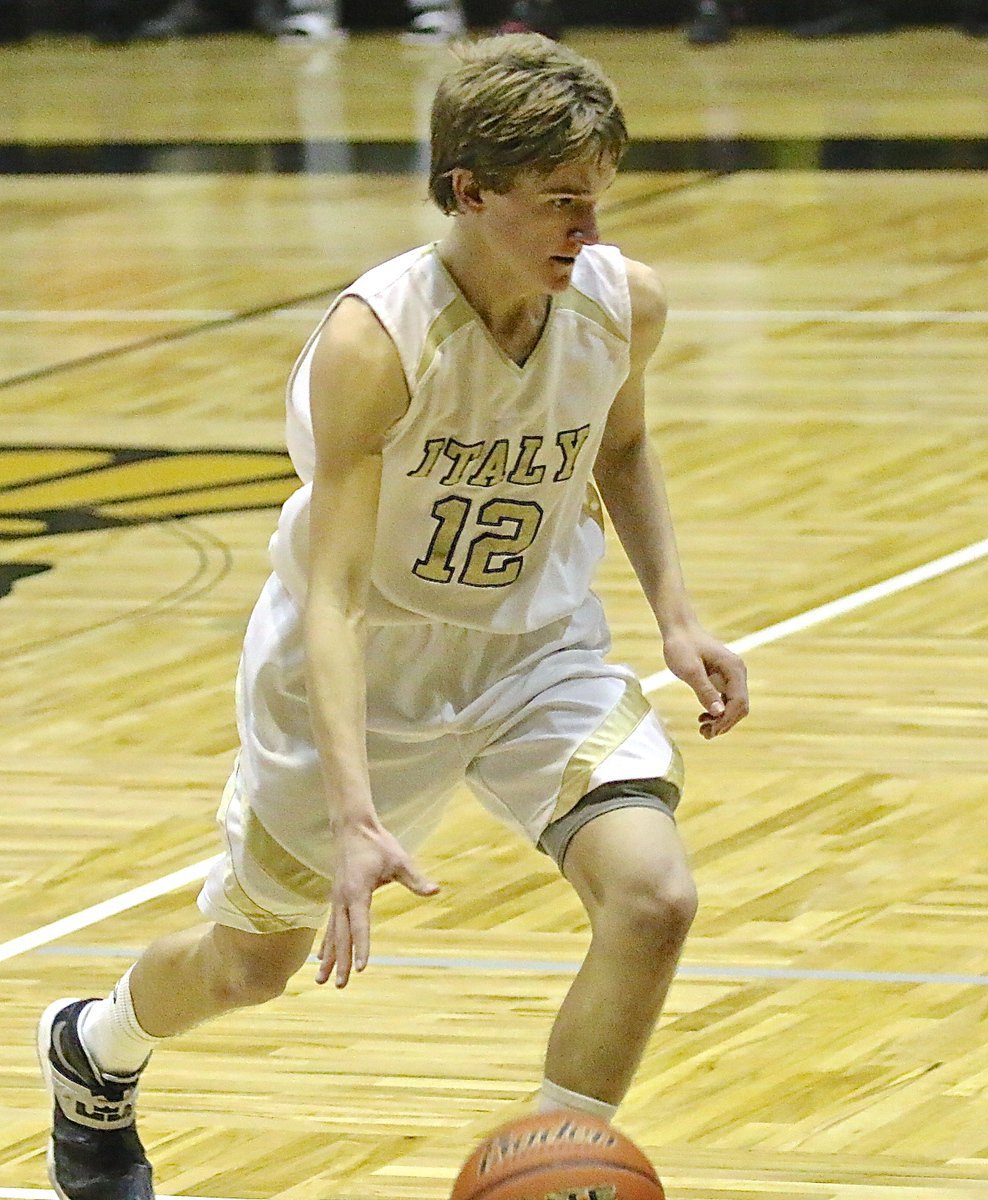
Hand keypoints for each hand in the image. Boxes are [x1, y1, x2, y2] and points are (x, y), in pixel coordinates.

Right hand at [317, 818, 438, 988]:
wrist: (352, 828)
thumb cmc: (378, 844)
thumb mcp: (400, 860)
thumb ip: (416, 879)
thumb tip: (436, 891)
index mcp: (357, 891)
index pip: (360, 926)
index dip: (362, 947)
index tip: (362, 968)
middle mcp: (342, 899)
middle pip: (341, 936)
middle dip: (341, 961)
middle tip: (341, 985)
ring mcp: (336, 899)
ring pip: (331, 934)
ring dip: (327, 957)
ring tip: (320, 980)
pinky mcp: (336, 898)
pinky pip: (329, 926)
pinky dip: (325, 943)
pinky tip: (321, 958)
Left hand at [662, 625, 748, 738]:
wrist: (678, 629)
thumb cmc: (682, 646)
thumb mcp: (690, 670)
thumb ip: (705, 691)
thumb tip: (719, 713)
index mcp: (734, 669)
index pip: (739, 702)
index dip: (726, 720)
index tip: (710, 730)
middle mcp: (737, 673)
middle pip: (740, 707)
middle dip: (725, 723)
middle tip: (704, 733)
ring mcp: (731, 676)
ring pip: (734, 706)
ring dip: (721, 720)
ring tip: (703, 729)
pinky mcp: (722, 678)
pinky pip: (726, 701)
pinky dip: (717, 712)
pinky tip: (703, 718)